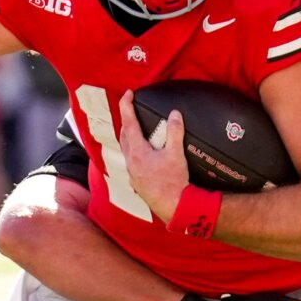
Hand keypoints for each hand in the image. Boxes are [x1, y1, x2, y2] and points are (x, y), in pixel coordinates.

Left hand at [117, 89, 187, 221]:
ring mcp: (132, 172)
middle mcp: (130, 161)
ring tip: (136, 129)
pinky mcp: (136, 181)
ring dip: (129, 136)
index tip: (128, 94)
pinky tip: (142, 154)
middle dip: (126, 120)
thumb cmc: (173, 181)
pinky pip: (131, 161)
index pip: (129, 123)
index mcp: (137, 151)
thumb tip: (174, 114)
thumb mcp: (176, 154)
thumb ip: (174, 132)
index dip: (127, 106)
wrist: (172, 206)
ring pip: (126, 149)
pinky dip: (134, 151)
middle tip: (131, 109)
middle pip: (124, 135)